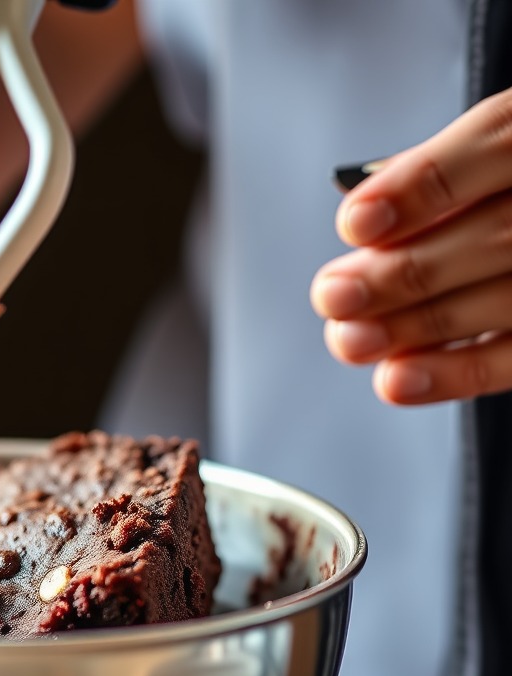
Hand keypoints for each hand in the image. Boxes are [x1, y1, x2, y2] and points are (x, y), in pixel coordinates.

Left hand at [311, 87, 511, 404]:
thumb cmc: (501, 193)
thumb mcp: (485, 159)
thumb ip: (440, 178)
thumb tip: (367, 217)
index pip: (498, 145)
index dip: (421, 185)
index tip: (354, 223)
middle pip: (499, 236)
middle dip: (402, 272)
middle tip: (331, 296)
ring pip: (507, 299)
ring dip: (415, 326)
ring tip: (350, 339)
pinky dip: (453, 373)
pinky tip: (395, 380)